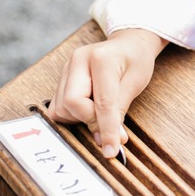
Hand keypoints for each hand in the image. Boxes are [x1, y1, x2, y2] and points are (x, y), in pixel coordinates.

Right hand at [48, 28, 166, 157]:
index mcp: (101, 58)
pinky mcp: (61, 78)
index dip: (107, 129)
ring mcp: (66, 69)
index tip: (111, 151)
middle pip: (72, 103)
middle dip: (89, 120)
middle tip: (108, 125)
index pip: (101, 101)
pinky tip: (88, 109)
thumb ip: (119, 111)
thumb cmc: (135, 61)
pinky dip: (72, 115)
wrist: (128, 44)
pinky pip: (58, 106)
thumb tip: (111, 141)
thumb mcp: (136, 83)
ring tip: (100, 111)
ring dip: (81, 118)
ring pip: (62, 108)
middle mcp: (78, 60)